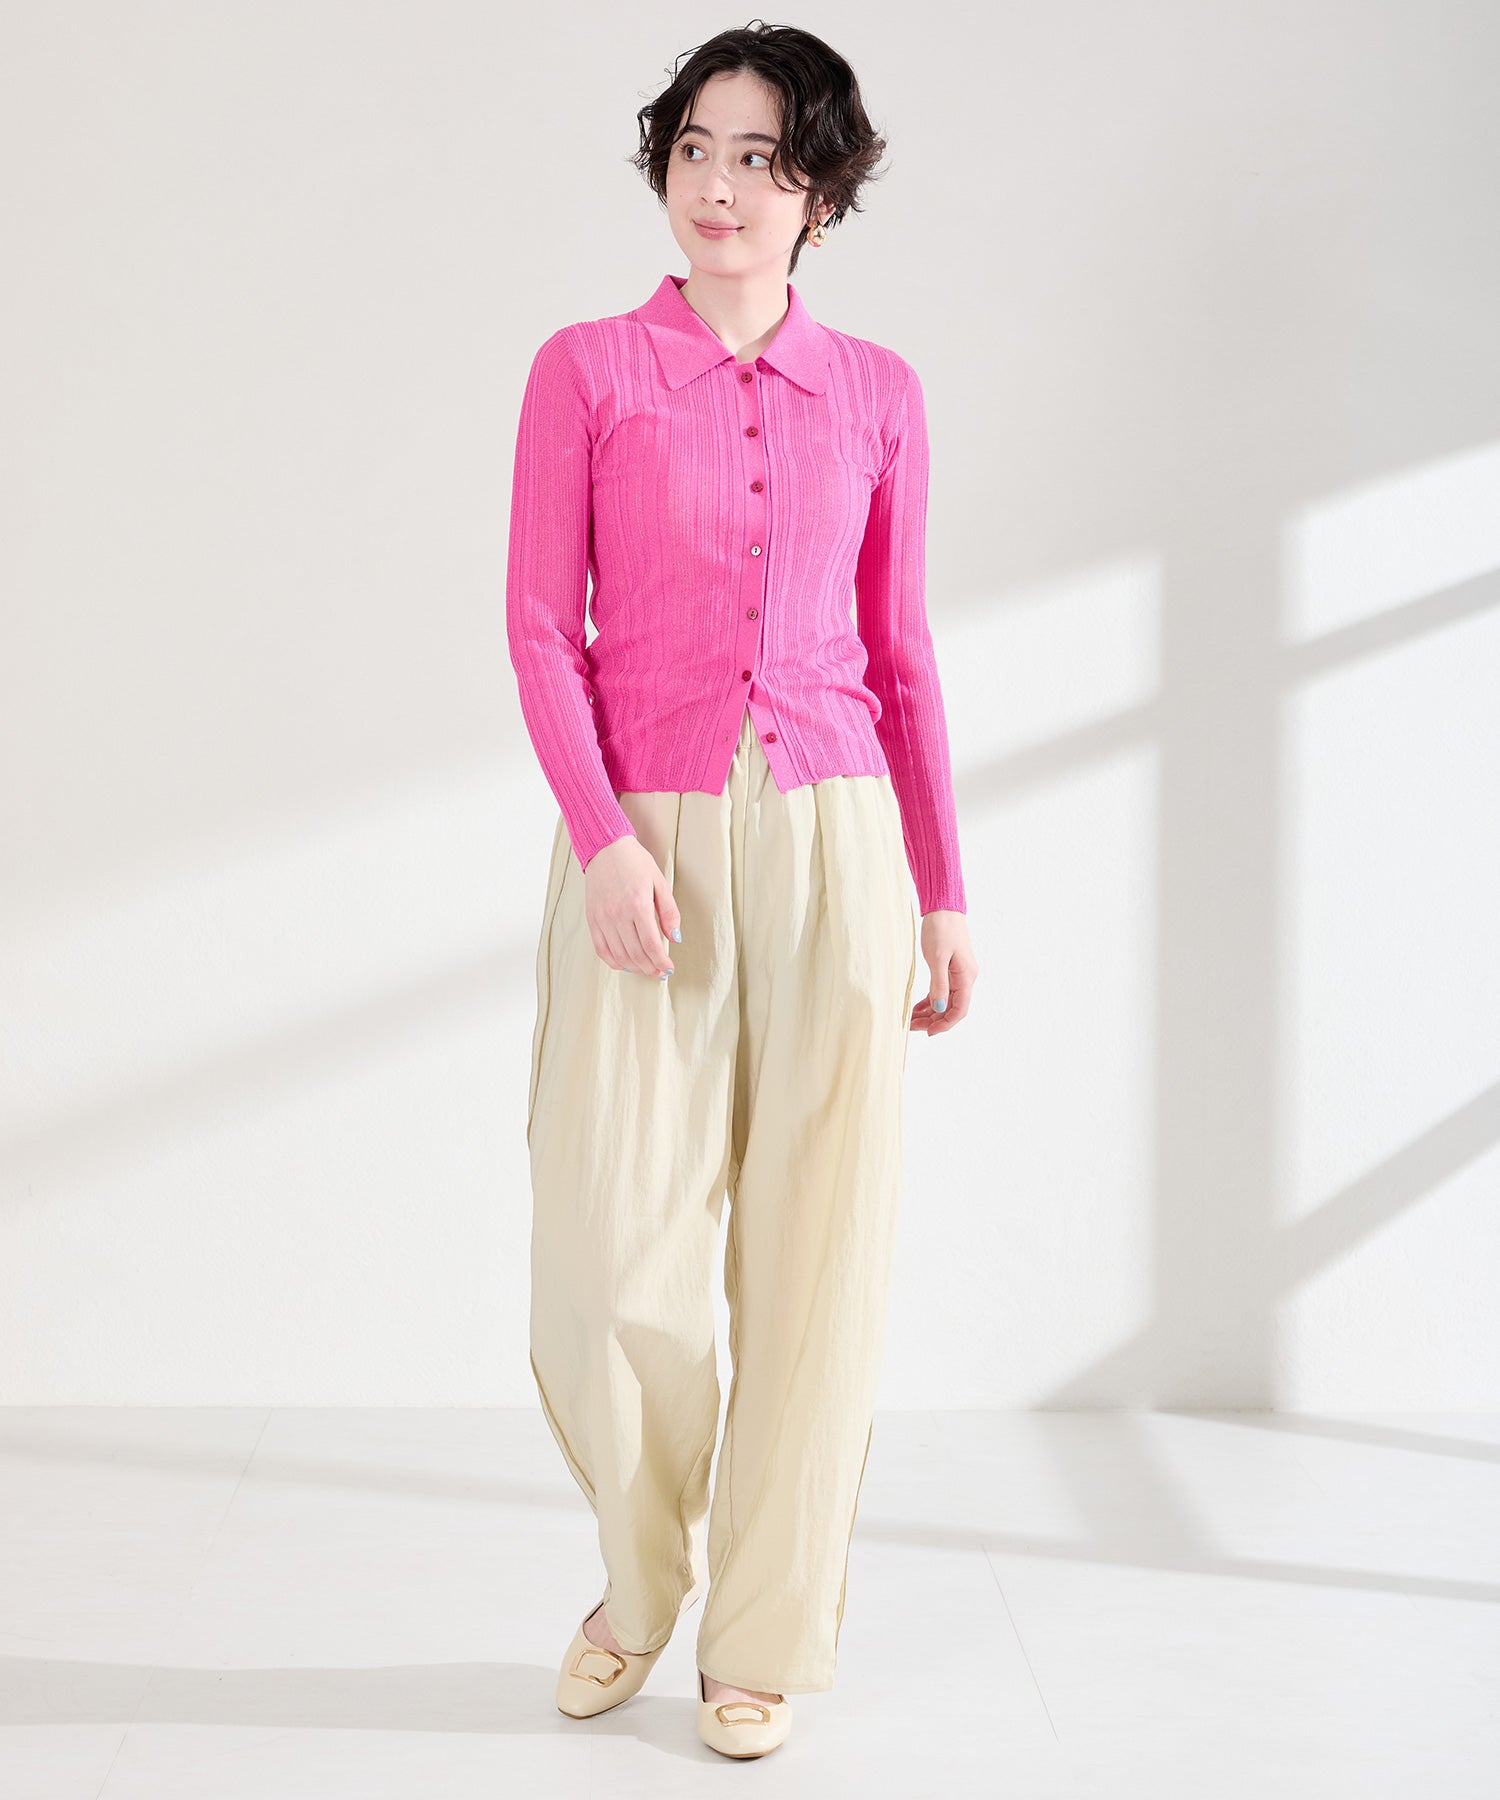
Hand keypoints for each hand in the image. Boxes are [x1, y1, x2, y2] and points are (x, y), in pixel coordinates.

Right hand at [582, 835, 681, 977]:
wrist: (605, 848)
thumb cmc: (635, 862)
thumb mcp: (659, 882)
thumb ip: (669, 912)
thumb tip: (675, 938)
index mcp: (638, 904)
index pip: (651, 944)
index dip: (661, 962)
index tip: (668, 969)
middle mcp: (618, 914)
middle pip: (636, 954)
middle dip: (650, 968)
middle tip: (660, 972)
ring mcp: (602, 918)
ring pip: (619, 955)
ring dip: (635, 967)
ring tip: (646, 968)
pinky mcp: (592, 918)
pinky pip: (601, 949)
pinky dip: (614, 961)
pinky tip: (625, 963)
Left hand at [909, 910, 976, 1034]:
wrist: (943, 907)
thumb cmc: (941, 929)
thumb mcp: (937, 957)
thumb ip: (939, 984)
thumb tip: (938, 1007)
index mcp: (966, 977)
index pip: (959, 1010)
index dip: (945, 1024)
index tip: (927, 1032)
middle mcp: (965, 978)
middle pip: (952, 1008)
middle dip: (933, 1020)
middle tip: (912, 1026)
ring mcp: (958, 973)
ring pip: (945, 1001)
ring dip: (930, 1012)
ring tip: (911, 1020)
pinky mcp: (949, 968)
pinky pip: (941, 990)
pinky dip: (929, 1000)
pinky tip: (916, 1007)